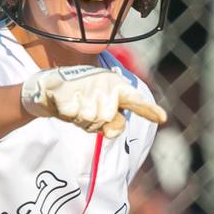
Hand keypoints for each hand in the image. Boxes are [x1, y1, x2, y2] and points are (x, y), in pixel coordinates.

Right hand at [21, 66, 167, 137]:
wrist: (50, 89)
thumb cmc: (82, 102)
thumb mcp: (100, 114)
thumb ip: (113, 124)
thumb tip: (115, 131)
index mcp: (116, 87)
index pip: (134, 100)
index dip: (148, 110)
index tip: (163, 118)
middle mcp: (104, 82)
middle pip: (106, 118)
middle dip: (94, 122)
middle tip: (85, 111)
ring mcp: (85, 84)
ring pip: (89, 118)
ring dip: (80, 119)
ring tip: (75, 107)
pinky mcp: (67, 89)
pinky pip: (72, 114)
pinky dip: (67, 114)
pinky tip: (64, 104)